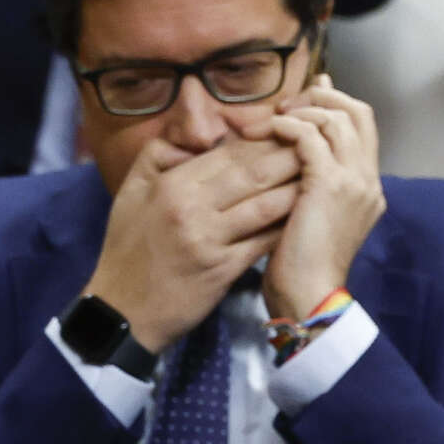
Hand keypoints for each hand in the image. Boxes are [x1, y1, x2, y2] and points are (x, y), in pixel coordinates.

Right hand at [83, 135, 299, 350]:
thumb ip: (157, 156)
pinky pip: (264, 241)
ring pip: (267, 205)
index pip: (229, 152)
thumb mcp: (129, 194)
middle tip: (317, 146)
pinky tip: (305, 218)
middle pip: (254, 172)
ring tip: (322, 177)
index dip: (263, 139)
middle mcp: (192, 208)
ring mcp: (210, 240)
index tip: (288, 131)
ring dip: (298, 189)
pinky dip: (286, 227)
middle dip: (290, 156)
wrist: (120, 312)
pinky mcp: (222, 269)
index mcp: (172, 185)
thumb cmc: (125, 251)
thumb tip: (194, 136)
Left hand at [255, 74, 385, 317]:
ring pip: (336, 119)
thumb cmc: (301, 267)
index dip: (336, 104)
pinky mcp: (329, 185)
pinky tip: (270, 131)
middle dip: (323, 98)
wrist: (309, 296)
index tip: (308, 97)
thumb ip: (310, 189)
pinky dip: (290, 127)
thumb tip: (291, 163)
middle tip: (288, 104)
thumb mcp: (311, 220)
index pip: (363, 128)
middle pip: (358, 112)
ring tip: (274, 119)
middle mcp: (368, 179)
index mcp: (368, 188)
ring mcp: (354, 180)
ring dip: (302, 111)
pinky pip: (311, 137)